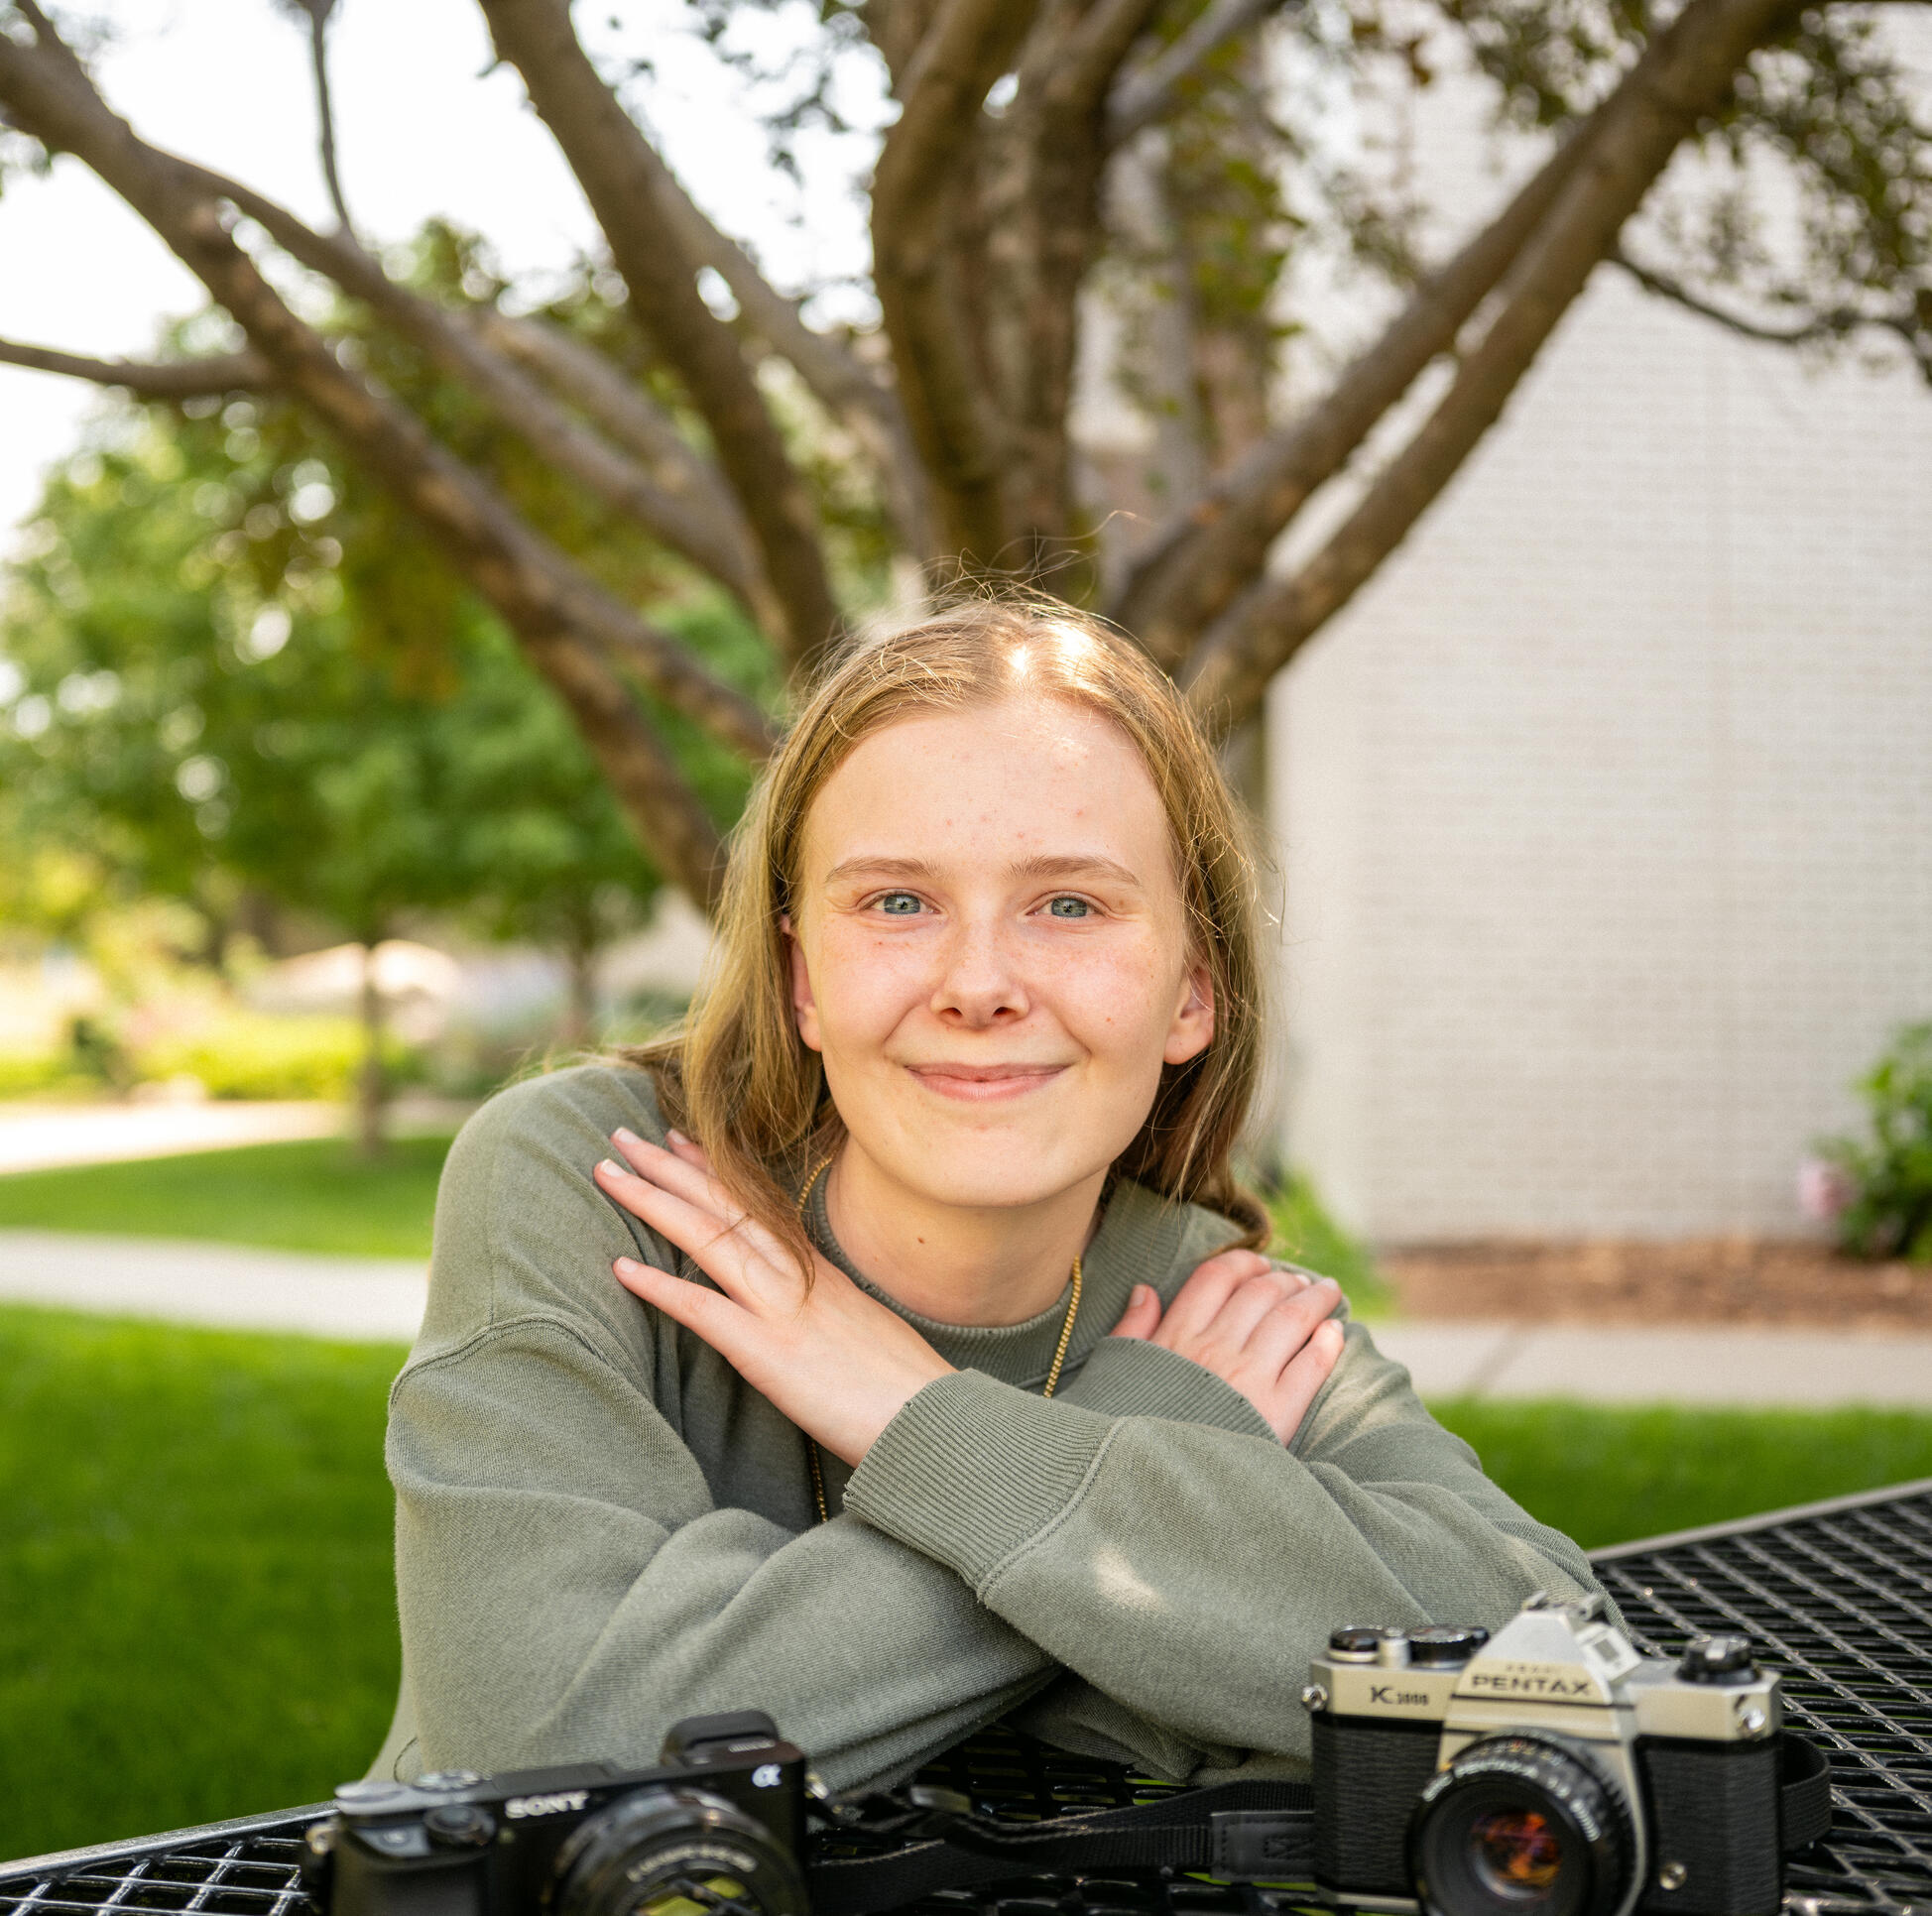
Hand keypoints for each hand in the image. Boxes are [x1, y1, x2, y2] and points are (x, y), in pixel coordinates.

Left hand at [593, 1130, 953, 1467]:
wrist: (934, 1418)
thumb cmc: (906, 1388)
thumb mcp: (866, 1329)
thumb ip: (828, 1310)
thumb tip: (807, 1311)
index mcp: (818, 1270)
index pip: (755, 1205)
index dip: (711, 1170)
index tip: (677, 1140)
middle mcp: (796, 1275)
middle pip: (723, 1205)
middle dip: (668, 1166)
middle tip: (623, 1137)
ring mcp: (782, 1308)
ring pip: (706, 1237)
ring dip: (652, 1201)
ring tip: (606, 1172)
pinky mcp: (769, 1352)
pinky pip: (704, 1310)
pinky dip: (659, 1286)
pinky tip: (619, 1268)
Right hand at [1109, 1248, 1344, 1442]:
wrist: (1153, 1490)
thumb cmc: (1129, 1430)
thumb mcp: (1117, 1374)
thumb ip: (1133, 1329)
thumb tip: (1146, 1290)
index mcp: (1176, 1337)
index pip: (1216, 1277)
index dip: (1243, 1263)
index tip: (1259, 1264)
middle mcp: (1215, 1349)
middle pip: (1261, 1293)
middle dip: (1285, 1280)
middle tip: (1300, 1281)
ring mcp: (1249, 1379)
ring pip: (1291, 1320)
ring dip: (1314, 1301)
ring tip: (1326, 1294)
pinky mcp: (1277, 1414)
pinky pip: (1311, 1366)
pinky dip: (1327, 1343)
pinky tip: (1334, 1333)